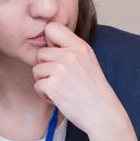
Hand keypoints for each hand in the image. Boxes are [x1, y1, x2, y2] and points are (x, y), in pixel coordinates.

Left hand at [33, 21, 124, 136]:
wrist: (102, 113)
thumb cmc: (93, 90)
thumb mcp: (88, 61)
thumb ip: (70, 50)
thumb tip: (46, 43)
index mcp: (80, 46)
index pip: (52, 27)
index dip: (49, 41)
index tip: (56, 54)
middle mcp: (71, 55)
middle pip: (41, 53)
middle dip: (45, 67)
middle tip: (60, 79)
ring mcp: (61, 70)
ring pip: (36, 70)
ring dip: (44, 82)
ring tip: (61, 89)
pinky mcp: (53, 85)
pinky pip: (37, 85)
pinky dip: (45, 95)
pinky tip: (59, 98)